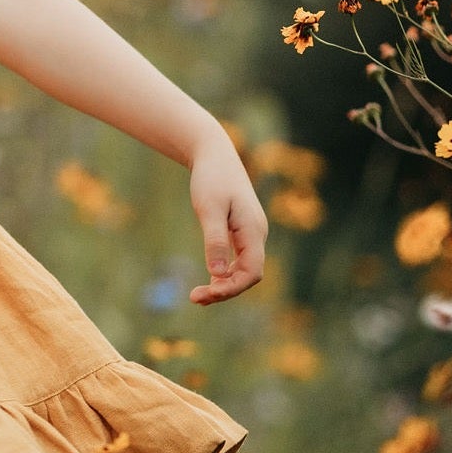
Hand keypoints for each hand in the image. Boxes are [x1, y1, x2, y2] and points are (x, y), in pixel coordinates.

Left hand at [186, 138, 265, 304]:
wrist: (214, 154)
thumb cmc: (211, 178)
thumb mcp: (209, 209)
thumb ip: (215, 241)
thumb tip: (217, 274)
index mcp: (254, 231)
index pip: (252, 272)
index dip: (232, 288)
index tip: (207, 293)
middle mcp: (257, 235)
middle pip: (248, 275)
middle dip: (225, 290)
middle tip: (195, 298)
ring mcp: (250, 233)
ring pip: (243, 269)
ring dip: (223, 285)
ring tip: (197, 296)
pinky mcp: (240, 231)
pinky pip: (237, 259)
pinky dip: (223, 273)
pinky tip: (209, 279)